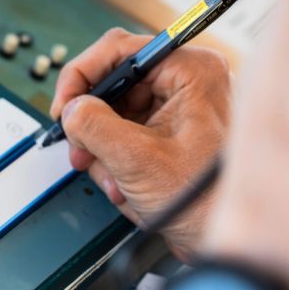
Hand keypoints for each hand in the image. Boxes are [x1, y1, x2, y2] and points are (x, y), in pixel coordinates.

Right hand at [52, 28, 231, 257]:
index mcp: (190, 71)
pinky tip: (124, 186)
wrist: (225, 239)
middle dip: (92, 126)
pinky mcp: (169, 133)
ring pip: (114, 114)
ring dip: (103, 151)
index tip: (63, 107)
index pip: (118, 50)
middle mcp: (186, 82)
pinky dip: (115, 162)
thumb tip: (71, 111)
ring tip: (115, 180)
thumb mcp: (136, 159)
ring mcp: (177, 109)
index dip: (81, 77)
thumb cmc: (205, 200)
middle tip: (81, 151)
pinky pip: (125, 136)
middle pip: (113, 86)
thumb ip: (93, 126)